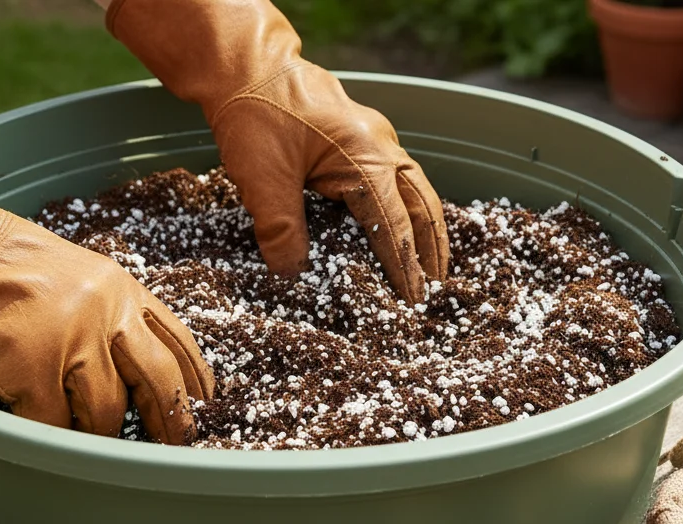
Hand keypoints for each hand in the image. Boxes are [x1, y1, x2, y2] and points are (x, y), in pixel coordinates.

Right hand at [0, 94, 213, 442]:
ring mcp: (70, 342)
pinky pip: (56, 425)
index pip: (178, 340)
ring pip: (109, 414)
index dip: (194, 380)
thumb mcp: (69, 273)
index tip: (202, 404)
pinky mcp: (31, 370)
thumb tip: (129, 364)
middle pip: (160, 382)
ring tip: (81, 433)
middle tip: (170, 444)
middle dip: (171, 420)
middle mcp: (106, 313)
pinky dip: (51, 435)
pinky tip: (40, 427)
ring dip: (99, 434)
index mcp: (120, 289)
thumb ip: (105, 310)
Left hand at [108, 0, 449, 303]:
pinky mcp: (357, 135)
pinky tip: (399, 220)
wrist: (243, 65)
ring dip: (423, 223)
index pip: (394, 225)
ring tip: (431, 259)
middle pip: (421, 203)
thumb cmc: (254, 114)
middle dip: (431, 245)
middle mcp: (380, 145)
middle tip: (439, 285)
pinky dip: (405, 202)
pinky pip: (395, 174)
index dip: (404, 266)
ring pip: (413, 186)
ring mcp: (372, 136)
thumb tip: (292, 276)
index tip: (413, 299)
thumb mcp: (262, 181)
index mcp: (366, 158)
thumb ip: (281, 232)